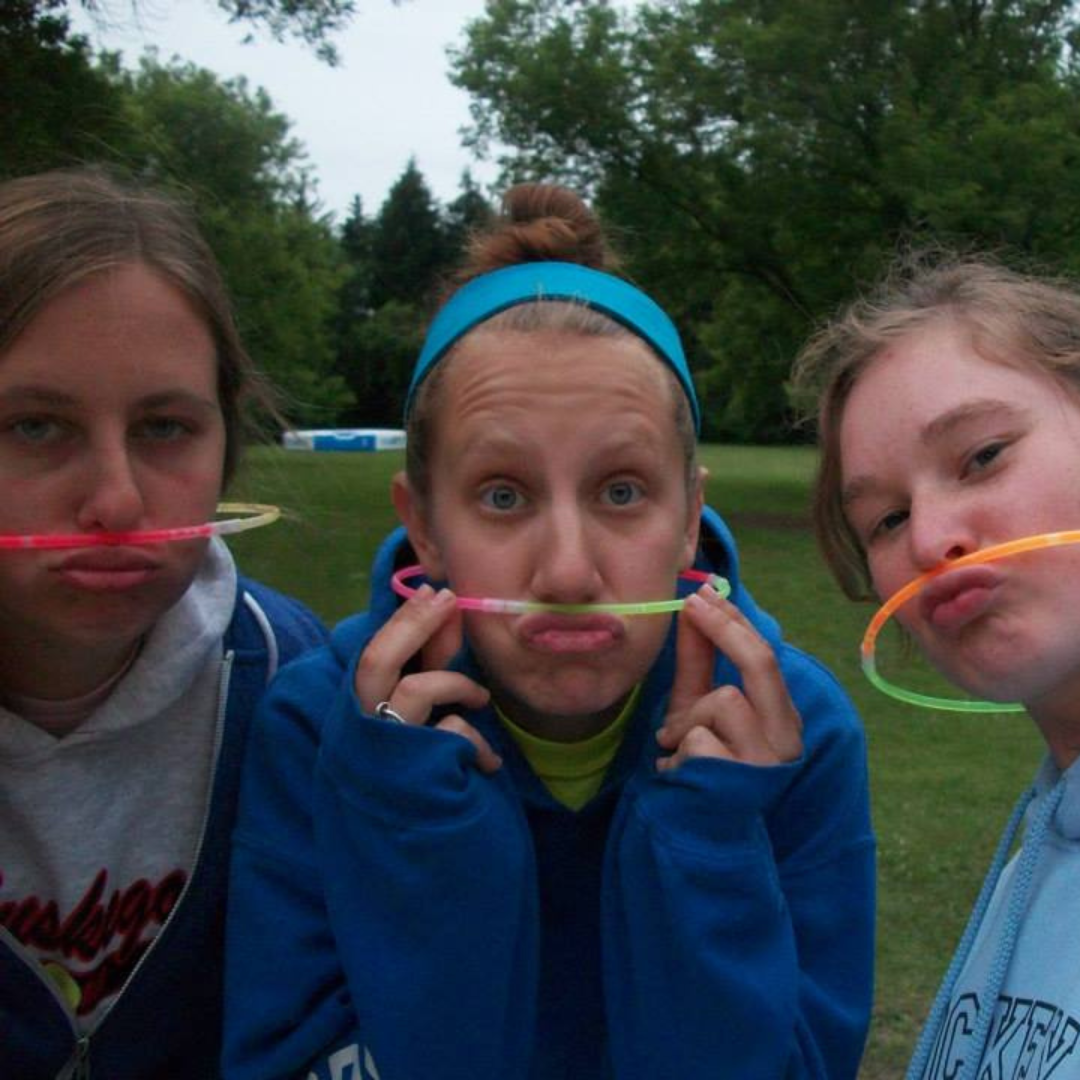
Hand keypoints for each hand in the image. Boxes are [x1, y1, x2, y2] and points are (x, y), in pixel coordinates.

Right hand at [354, 583, 501, 772]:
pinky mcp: (416, 778)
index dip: (404, 621)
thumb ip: (435, 667)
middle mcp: (363, 733)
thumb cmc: (436, 779)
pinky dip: (476, 743)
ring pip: (413, 692)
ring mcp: (386, 755)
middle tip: (447, 599)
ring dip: (455, 684)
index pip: (373, 656)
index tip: (435, 591)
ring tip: (481, 700)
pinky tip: (487, 764)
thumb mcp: (435, 714)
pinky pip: (450, 736)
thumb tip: (446, 610)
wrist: (438, 859)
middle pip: (375, 662)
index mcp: (365, 716)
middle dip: (412, 625)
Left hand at [656, 585, 802, 770]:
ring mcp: (767, 761)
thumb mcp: (696, 706)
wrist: (692, 830)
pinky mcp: (741, 782)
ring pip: (723, 700)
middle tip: (691, 604)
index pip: (764, 655)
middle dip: (724, 627)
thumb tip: (693, 606)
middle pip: (761, 663)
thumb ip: (698, 661)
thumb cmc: (698, 763)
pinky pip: (699, 739)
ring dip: (686, 718)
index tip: (703, 590)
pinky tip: (679, 773)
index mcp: (779, 716)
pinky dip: (678, 752)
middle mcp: (785, 737)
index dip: (733, 619)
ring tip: (676, 745)